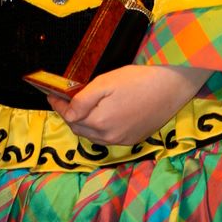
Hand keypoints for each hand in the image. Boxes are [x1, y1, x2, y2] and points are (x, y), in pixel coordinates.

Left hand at [48, 64, 211, 145]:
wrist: (170, 87)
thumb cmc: (137, 80)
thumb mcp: (105, 82)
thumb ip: (83, 100)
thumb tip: (68, 113)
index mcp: (100, 122)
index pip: (70, 118)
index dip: (58, 106)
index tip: (51, 94)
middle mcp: (109, 137)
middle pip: (80, 129)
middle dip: (69, 115)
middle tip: (63, 99)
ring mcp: (122, 141)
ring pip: (93, 135)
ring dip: (83, 123)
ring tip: (79, 106)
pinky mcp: (133, 139)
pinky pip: (108, 138)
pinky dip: (98, 128)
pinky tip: (100, 115)